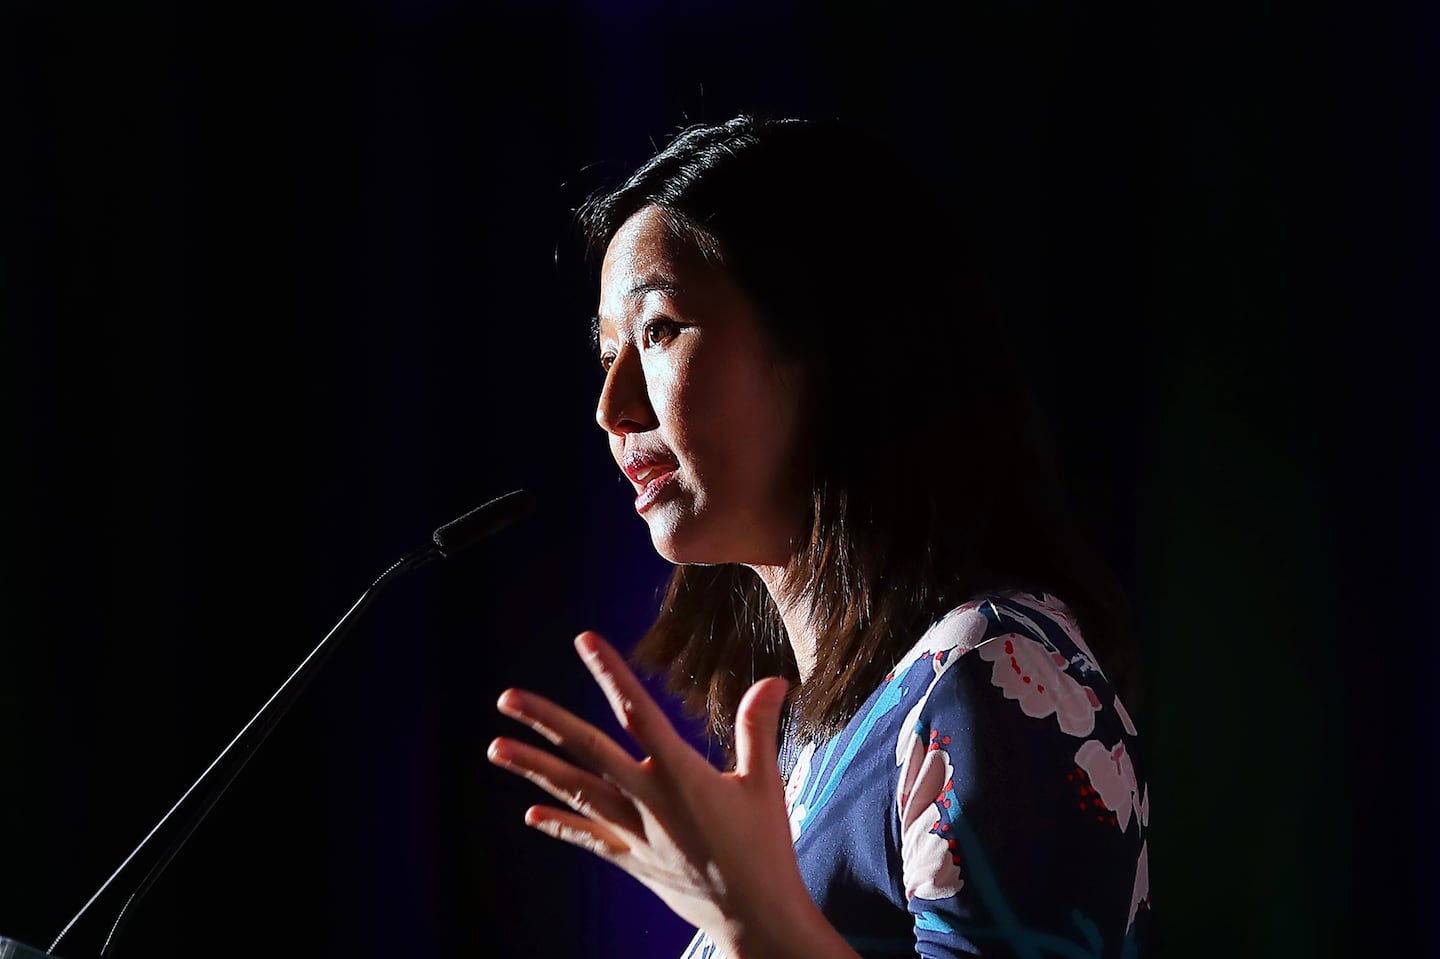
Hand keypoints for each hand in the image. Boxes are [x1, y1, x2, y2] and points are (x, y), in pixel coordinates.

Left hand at [488, 631, 856, 958]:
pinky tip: (530, 815)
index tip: (586, 640)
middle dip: (546, 722)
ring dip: (535, 769)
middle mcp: (648, 800)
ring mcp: (634, 833)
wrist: (754, 918)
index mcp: (680, 774)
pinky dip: (560, 825)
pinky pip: (588, 838)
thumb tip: (775, 679)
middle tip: (508, 698)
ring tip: (497, 748)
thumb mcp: (765, 783)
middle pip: (588, 751)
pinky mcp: (631, 860)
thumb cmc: (765, 848)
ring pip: (575, 792)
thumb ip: (759, 727)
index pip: (638, 712)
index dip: (611, 674)